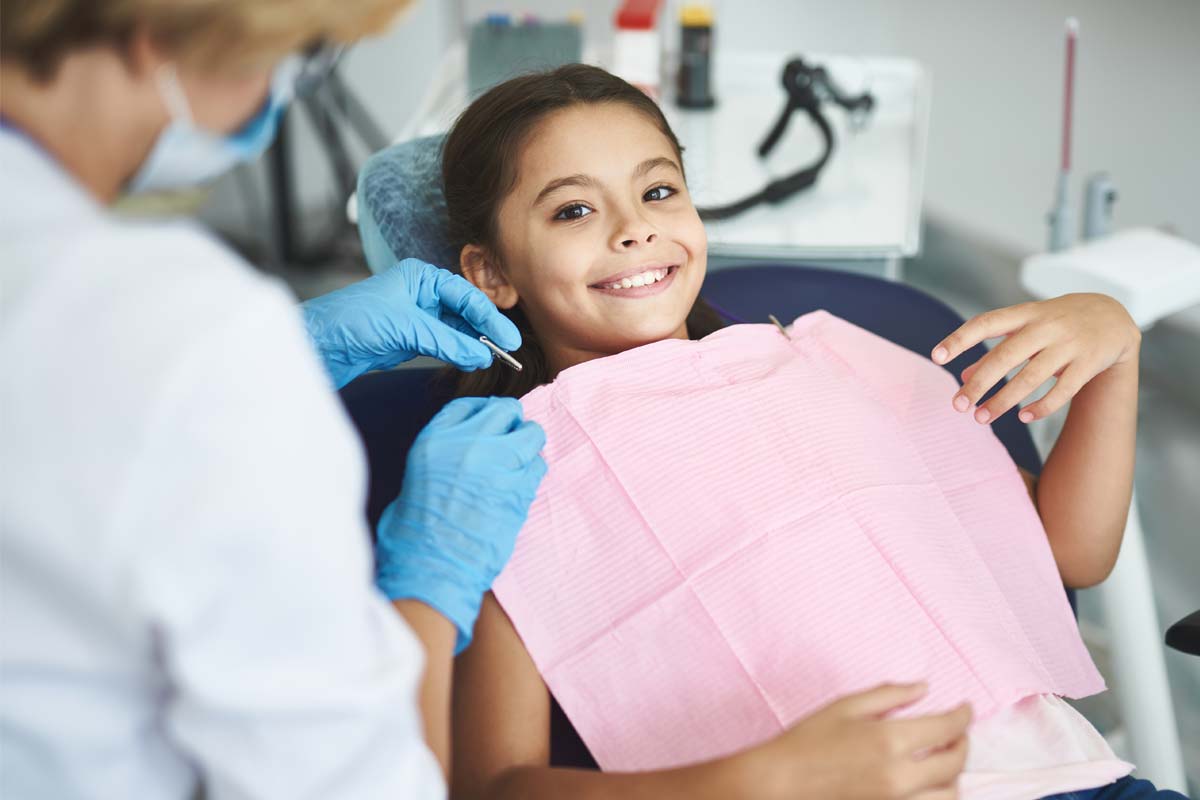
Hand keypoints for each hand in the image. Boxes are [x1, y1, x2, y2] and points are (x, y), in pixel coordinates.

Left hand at [302, 258, 520, 388]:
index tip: (508, 338)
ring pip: (455, 330)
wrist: (319, 344)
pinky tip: (471, 361)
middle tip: (508, 349)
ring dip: (473, 343)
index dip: (489, 317)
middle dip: (485, 329)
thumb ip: (446, 342)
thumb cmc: (351, 321)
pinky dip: (458, 353)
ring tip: (493, 358)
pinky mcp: (409, 339)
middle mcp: (420, 294)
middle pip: (464, 311)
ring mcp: (416, 317)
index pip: (465, 295)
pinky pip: (442, 344)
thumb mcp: (405, 328)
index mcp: (419, 277)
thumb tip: (480, 355)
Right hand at [374, 397, 546, 653]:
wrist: (433, 565)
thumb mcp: (419, 474)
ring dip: (528, 446)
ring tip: (517, 465)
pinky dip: (533, 472)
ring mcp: (499, 464)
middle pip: (506, 411)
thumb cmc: (418, 529)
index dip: (485, 412)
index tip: (491, 421)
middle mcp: (470, 444)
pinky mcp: (521, 488)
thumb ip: (446, 449)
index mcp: (437, 439)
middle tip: (509, 442)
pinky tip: (520, 487)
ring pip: (532, 433)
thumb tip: (470, 441)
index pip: (469, 405)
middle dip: (510, 424)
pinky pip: (539, 465)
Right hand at [741, 683, 970, 799]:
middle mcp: (900, 776)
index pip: (947, 728)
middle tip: (958, 732)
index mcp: (890, 740)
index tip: (966, 708)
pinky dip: (936, 796)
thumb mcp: (845, 706)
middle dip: (963, 744)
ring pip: (949, 795)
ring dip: (954, 776)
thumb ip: (889, 695)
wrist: (780, 783)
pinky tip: (927, 784)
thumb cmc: (807, 741)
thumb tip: (923, 688)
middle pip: (955, 763)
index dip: (963, 716)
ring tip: (943, 761)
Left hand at [930, 293, 1140, 424]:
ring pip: (1031, 377)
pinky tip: (1023, 418)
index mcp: (1025, 314)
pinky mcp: (1088, 363)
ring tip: (981, 418)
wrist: (1114, 316)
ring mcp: (1069, 345)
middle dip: (979, 383)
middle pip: (1005, 356)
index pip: (986, 323)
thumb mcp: (1026, 328)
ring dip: (1003, 401)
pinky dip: (1041, 407)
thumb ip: (994, 350)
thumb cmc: (1057, 323)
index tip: (936, 357)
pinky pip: (1062, 390)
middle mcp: (1045, 326)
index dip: (960, 339)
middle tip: (957, 406)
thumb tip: (963, 379)